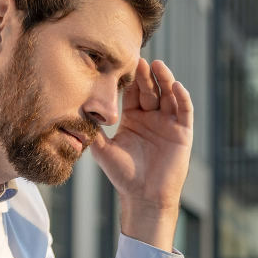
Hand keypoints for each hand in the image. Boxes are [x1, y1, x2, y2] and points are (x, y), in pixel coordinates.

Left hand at [90, 59, 192, 250]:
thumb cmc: (123, 176)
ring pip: (169, 95)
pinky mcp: (182, 132)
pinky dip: (182, 97)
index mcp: (133, 119)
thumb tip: (72, 115)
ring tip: (159, 66)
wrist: (143, 197)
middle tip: (140, 60)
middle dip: (146, 75)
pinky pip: (184, 110)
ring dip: (165, 79)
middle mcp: (151, 118)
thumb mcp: (103, 151)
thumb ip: (92, 132)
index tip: (123, 63)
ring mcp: (168, 124)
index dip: (130, 79)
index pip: (133, 92)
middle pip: (151, 89)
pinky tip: (176, 86)